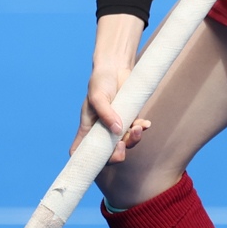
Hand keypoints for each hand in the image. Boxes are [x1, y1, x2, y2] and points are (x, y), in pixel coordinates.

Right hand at [78, 17, 151, 161]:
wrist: (116, 67)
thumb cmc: (101, 81)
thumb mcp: (98, 96)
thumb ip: (106, 114)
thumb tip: (118, 131)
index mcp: (88, 129)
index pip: (81, 151)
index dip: (88, 161)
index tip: (99, 159)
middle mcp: (102, 131)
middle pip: (107, 154)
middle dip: (117, 155)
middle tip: (122, 146)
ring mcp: (117, 126)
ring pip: (125, 144)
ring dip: (133, 140)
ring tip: (138, 128)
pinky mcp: (130, 119)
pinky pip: (137, 131)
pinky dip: (142, 129)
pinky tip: (145, 124)